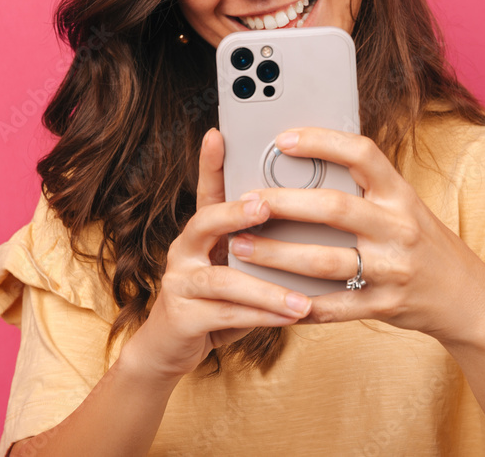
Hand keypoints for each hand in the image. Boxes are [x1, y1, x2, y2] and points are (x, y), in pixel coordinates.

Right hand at [123, 128, 313, 382]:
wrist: (169, 350)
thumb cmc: (216, 303)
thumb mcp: (237, 270)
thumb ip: (262, 249)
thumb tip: (315, 229)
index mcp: (201, 233)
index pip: (207, 190)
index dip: (210, 162)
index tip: (218, 133)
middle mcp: (185, 250)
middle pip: (205, 221)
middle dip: (235, 212)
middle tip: (265, 207)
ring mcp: (180, 282)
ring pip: (223, 278)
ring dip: (266, 288)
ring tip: (301, 298)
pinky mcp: (182, 316)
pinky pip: (227, 314)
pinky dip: (262, 316)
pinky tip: (291, 317)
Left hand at [227, 127, 484, 346]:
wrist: (466, 297)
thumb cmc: (421, 241)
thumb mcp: (403, 206)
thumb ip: (363, 189)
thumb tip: (303, 163)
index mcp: (400, 194)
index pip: (362, 154)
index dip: (322, 141)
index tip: (283, 139)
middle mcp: (399, 228)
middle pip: (333, 208)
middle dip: (282, 203)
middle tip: (244, 201)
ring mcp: (393, 269)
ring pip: (324, 261)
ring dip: (276, 255)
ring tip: (241, 247)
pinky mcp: (384, 306)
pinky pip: (333, 306)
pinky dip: (297, 303)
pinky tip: (267, 295)